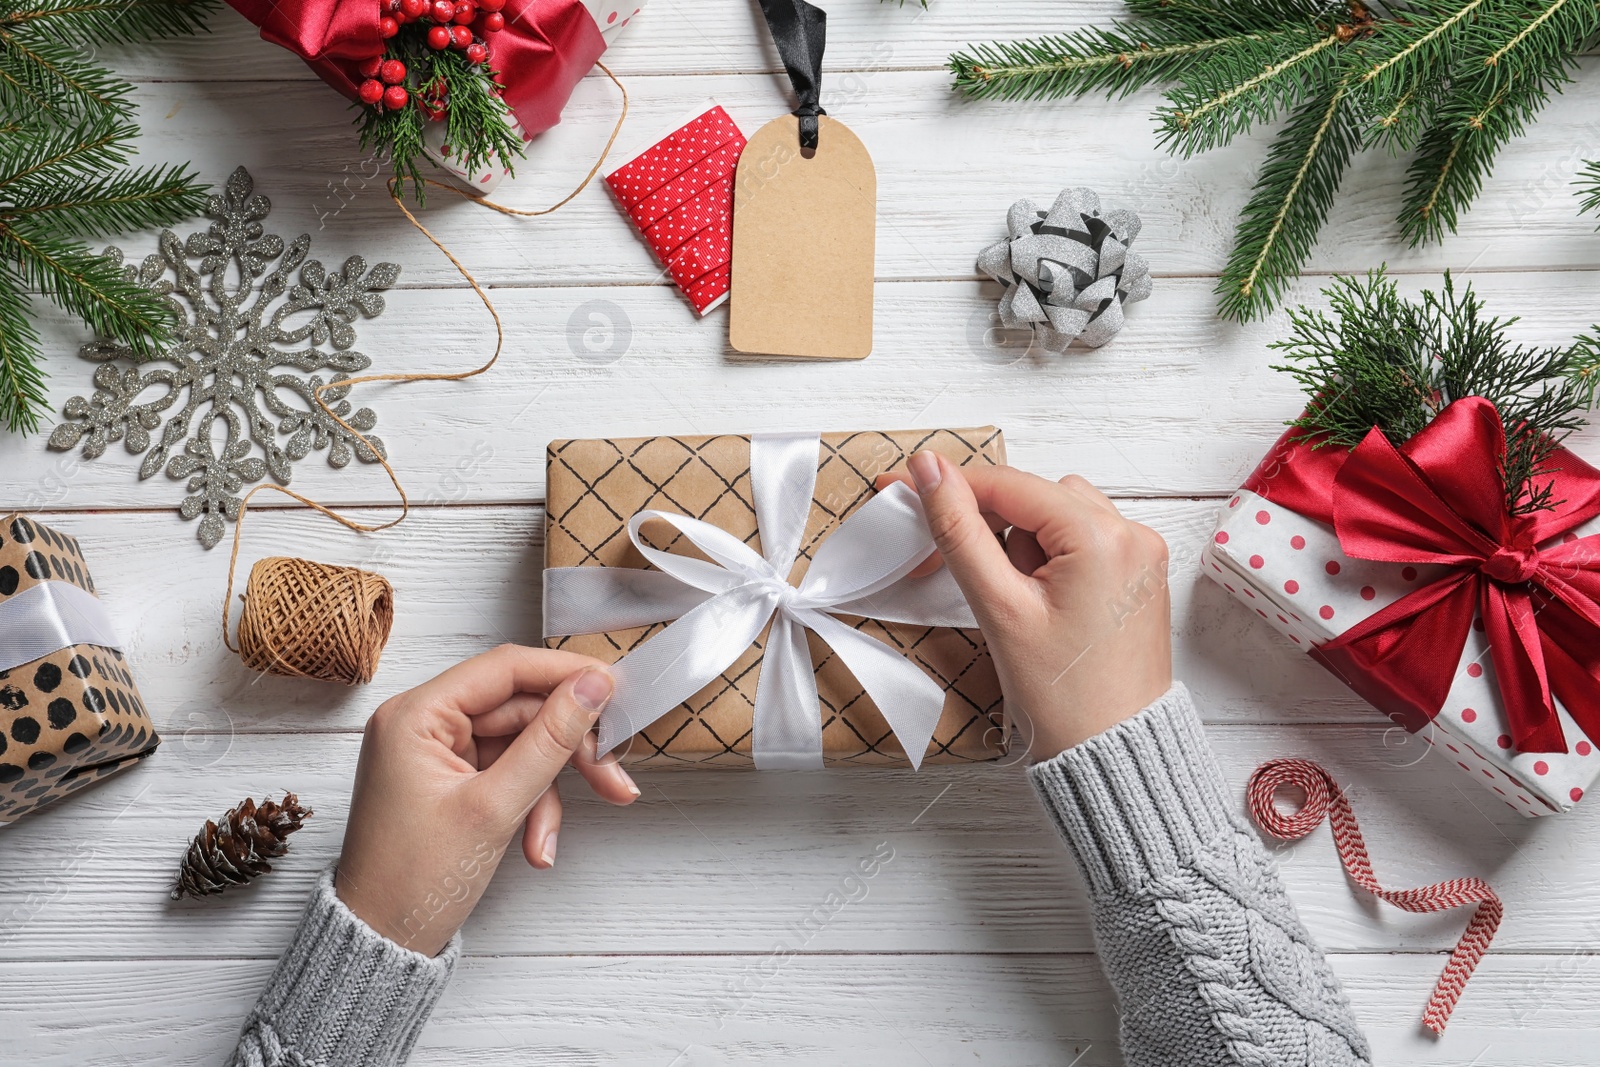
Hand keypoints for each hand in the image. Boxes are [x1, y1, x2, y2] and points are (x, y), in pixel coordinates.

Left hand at [335, 645, 639, 955]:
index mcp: (415, 714)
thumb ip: (550, 740)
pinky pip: (508, 770)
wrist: (380, 941)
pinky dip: (530, 804)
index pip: (506, 668)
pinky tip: (535, 845)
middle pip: (521, 709)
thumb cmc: (412, 881)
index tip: (615, 687)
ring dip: (550, 789)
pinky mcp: (450, 777)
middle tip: (613, 777)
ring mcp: (436, 750)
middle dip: (568, 749)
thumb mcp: (494, 807)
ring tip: (550, 840)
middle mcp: (422, 722)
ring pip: (521, 744)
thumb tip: (592, 685)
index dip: (566, 674)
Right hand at [885, 453, 1171, 760]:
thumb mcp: (999, 608)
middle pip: (1033, 496)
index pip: (1009, 485)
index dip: (950, 487)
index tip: (902, 487)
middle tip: (942, 564)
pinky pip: (1082, 541)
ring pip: (1056, 517)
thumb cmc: (1065, 698)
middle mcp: (1133, 534)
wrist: (1113, 754)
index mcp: (1103, 537)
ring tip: (1012, 600)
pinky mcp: (1137, 576)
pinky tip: (1036, 602)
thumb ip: (960, 531)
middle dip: (987, 526)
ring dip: (1019, 544)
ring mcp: (1141, 555)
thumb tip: (929, 470)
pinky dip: (1048, 559)